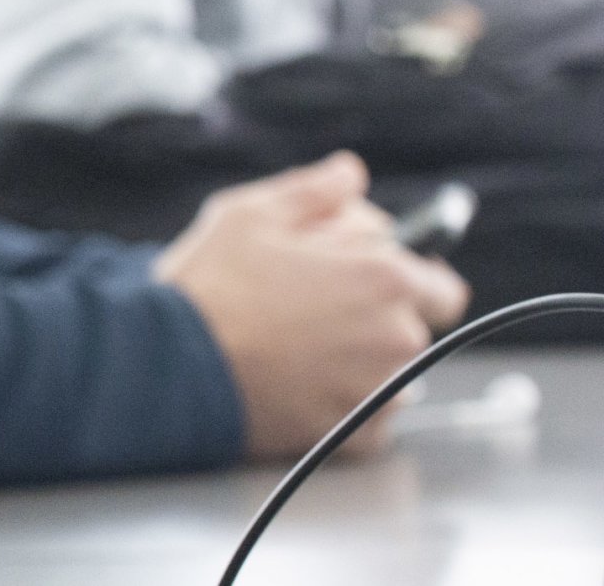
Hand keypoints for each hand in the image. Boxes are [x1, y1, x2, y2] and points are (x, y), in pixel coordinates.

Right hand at [154, 152, 468, 459]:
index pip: (440, 285)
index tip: (363, 280)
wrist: (170, 367)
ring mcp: (381, 393)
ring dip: (358, 364)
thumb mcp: (249, 213)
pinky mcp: (356, 437)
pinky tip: (295, 385)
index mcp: (384, 278)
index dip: (405, 279)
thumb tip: (350, 174)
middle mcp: (398, 338)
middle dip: (371, 319)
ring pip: (390, 375)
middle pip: (410, 329)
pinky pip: (367, 418)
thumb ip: (314, 190)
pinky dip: (340, 405)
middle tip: (307, 311)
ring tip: (294, 352)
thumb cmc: (210, 287)